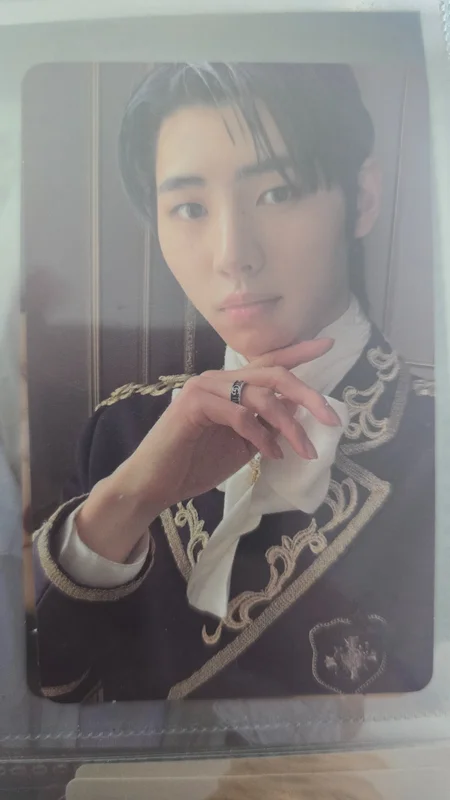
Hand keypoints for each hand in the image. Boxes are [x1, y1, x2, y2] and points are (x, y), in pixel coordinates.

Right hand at [77, 337, 339, 561]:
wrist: (155, 483)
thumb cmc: (195, 464)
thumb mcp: (242, 443)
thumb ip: (265, 424)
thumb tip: (296, 415)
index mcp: (229, 385)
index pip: (268, 363)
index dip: (298, 352)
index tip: (328, 344)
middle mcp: (217, 379)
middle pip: (273, 374)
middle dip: (307, 395)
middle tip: (332, 418)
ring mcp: (204, 388)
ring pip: (261, 395)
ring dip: (289, 426)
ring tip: (304, 451)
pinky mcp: (194, 404)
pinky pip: (241, 414)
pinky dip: (262, 435)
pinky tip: (271, 454)